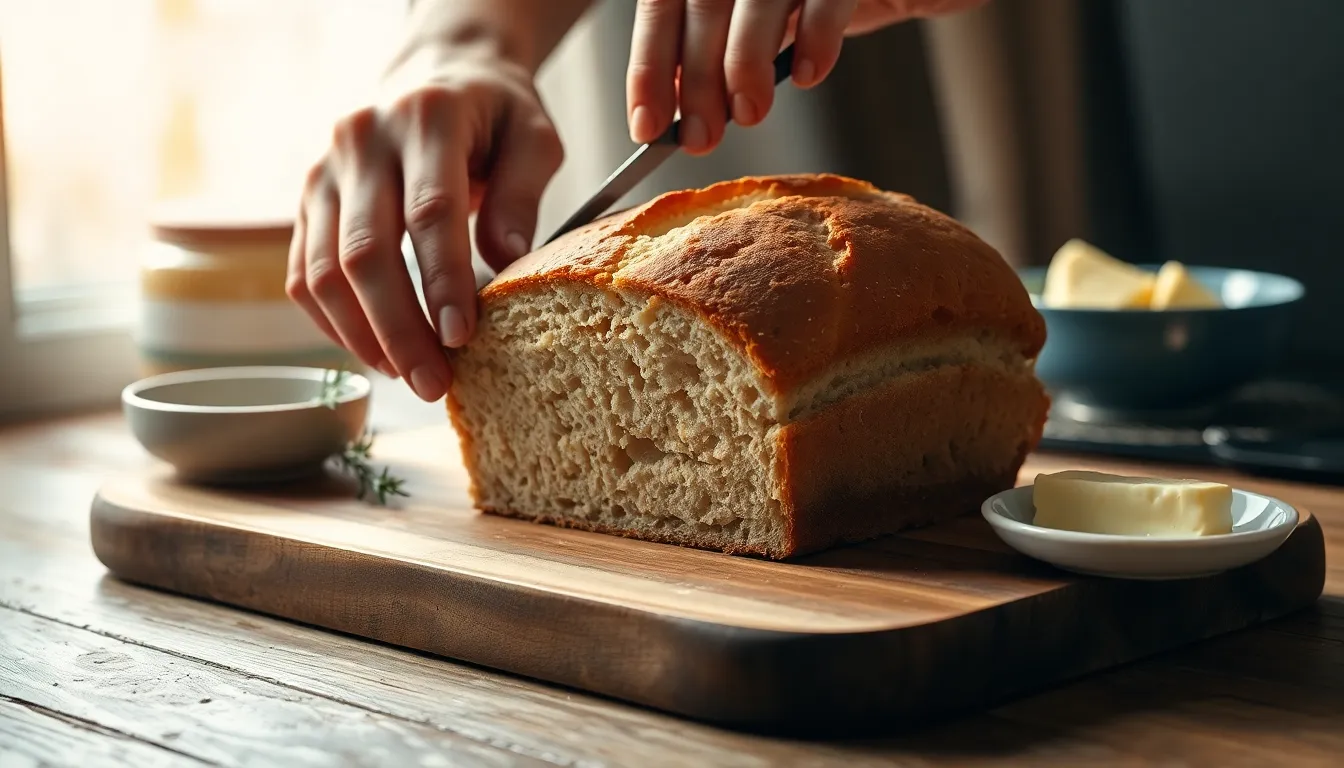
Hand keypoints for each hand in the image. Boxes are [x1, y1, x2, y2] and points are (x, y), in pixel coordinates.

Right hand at [287, 50, 563, 401]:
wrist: (438, 75)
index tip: (462, 337)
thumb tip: (508, 260)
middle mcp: (362, 140)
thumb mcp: (534, 136)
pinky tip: (375, 353)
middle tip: (435, 382)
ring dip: (363, 336)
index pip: (428, 212)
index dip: (442, 281)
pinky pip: (302, 274)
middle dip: (399, 329)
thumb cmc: (493, 114)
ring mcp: (324, 171)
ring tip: (409, 377)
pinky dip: (334, 323)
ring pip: (322, 271)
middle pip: (365, 252)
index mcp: (427, 119)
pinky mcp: (307, 200)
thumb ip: (525, 192)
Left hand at [626, 0, 986, 153]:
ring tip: (749, 116)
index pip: (662, 6)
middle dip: (698, 79)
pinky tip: (808, 74)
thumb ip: (717, 53)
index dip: (650, 66)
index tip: (647, 127)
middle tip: (699, 139)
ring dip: (746, 63)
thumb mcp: (757, 25)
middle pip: (704, 4)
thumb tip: (675, 108)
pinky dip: (816, 36)